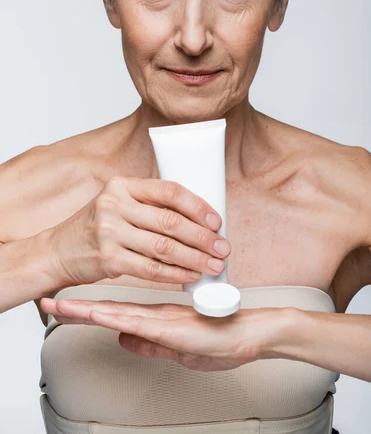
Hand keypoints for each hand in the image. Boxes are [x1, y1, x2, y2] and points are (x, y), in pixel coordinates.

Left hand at [40, 297, 286, 371]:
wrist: (255, 332)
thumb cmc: (224, 338)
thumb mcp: (180, 349)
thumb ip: (150, 343)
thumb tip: (122, 340)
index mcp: (156, 320)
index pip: (113, 315)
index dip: (86, 311)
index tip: (62, 308)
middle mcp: (155, 315)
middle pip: (108, 311)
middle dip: (75, 308)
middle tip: (48, 303)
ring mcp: (163, 319)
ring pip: (116, 313)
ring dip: (85, 311)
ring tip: (59, 306)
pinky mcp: (173, 326)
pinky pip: (137, 321)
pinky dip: (114, 317)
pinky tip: (97, 314)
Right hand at [46, 176, 230, 287]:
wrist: (58, 251)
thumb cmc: (95, 227)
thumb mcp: (117, 204)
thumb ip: (148, 205)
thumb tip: (196, 218)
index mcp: (122, 185)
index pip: (168, 190)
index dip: (197, 206)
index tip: (216, 221)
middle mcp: (114, 204)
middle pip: (170, 220)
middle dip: (202, 237)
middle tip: (222, 248)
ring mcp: (109, 232)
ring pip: (164, 247)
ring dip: (194, 258)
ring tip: (213, 265)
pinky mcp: (108, 259)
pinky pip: (150, 269)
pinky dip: (174, 274)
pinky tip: (190, 276)